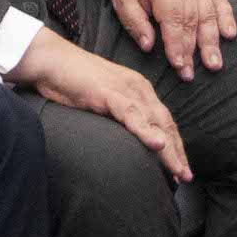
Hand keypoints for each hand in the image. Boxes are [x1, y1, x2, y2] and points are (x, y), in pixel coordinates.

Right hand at [11, 29, 189, 181]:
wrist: (51, 60)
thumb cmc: (73, 81)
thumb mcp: (103, 100)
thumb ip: (119, 115)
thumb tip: (129, 137)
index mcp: (139, 89)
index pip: (164, 121)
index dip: (175, 145)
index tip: (181, 168)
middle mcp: (138, 88)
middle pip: (165, 124)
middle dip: (177, 152)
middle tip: (186, 177)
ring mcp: (124, 89)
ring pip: (153, 122)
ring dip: (168, 148)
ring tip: (177, 170)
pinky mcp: (108, 92)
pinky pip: (131, 114)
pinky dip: (145, 130)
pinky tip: (156, 143)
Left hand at [105, 0, 235, 80]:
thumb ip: (135, 22)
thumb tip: (148, 46)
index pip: (172, 20)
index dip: (176, 45)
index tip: (179, 66)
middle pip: (192, 20)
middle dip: (193, 50)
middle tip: (192, 73)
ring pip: (208, 14)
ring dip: (212, 41)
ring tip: (214, 63)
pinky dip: (227, 17)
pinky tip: (229, 34)